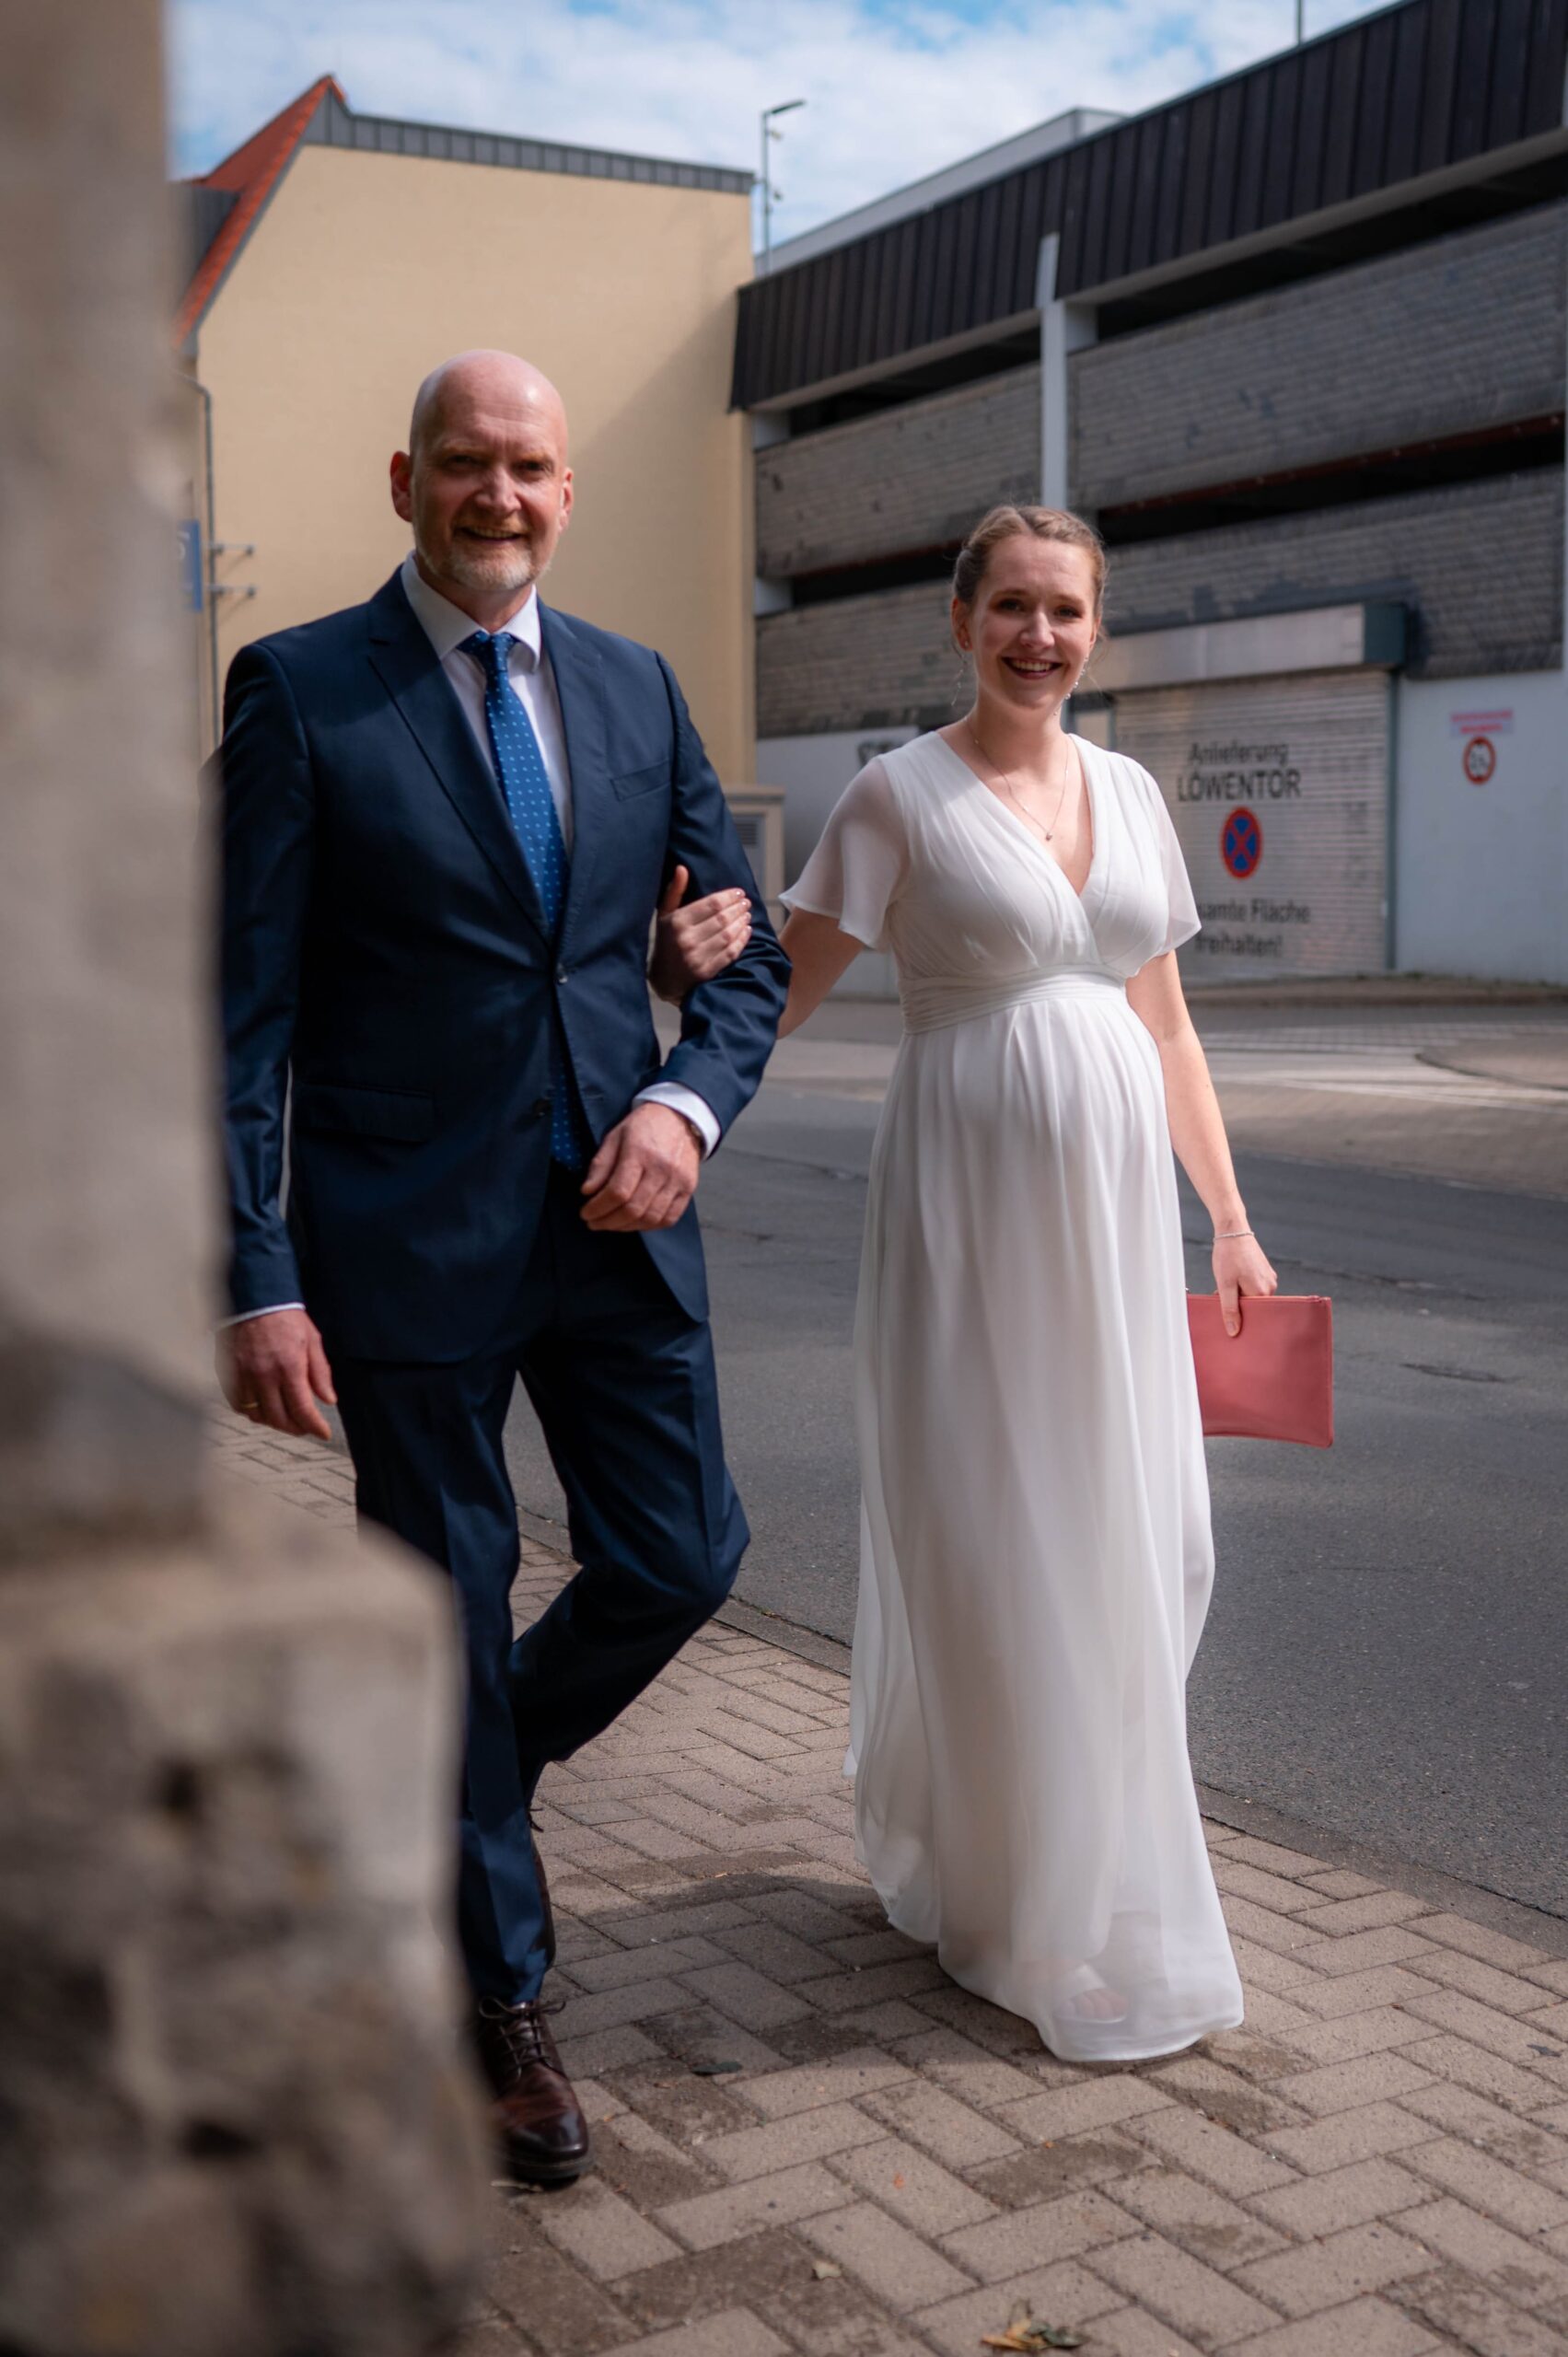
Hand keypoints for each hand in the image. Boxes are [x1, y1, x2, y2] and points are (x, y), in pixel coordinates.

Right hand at [216, 1307, 336, 1439]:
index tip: (323, 1433)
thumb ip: (320, 1373)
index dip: (314, 1426)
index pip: (302, 1409)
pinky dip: (251, 1412)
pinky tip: (262, 1408)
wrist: (256, 1300)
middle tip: (305, 1427)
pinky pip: (237, 1404)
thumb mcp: (313, 1341)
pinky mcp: (228, 1373)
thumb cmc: (286, 1318)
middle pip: (278, 1418)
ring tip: (285, 1418)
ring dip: (273, 1422)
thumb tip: (328, 1399)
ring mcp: (243, 1376)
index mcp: (289, 1367)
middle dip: (295, 1428)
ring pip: (257, 1415)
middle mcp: (264, 1375)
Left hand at [580, 1102, 700, 1232]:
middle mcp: (662, 1169)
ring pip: (650, 1218)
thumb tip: (587, 1191)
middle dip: (608, 1222)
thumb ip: (601, 1164)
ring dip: (626, 1227)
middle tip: (594, 1223)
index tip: (586, 1213)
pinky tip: (635, 1223)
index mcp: (640, 1152)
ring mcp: (678, 1181)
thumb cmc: (644, 1126)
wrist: (679, 1117)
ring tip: (612, 1224)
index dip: (598, 1208)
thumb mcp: (615, 1136)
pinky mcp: (688, 1189)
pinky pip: (669, 1218)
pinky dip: (650, 1226)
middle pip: (633, 1209)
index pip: (617, 1191)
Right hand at [648, 864, 750, 1002]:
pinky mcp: (706, 972)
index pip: (711, 904)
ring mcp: (696, 957)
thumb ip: (674, 891)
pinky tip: (746, 932)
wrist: (663, 979)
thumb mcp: (664, 915)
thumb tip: (682, 868)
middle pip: (722, 919)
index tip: (739, 893)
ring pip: (728, 935)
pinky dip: (742, 941)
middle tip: (746, 903)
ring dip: (742, 923)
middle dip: (738, 908)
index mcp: (677, 922)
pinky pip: (730, 953)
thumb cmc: (666, 941)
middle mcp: (686, 939)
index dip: (729, 896)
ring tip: (747, 915)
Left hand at [1213, 1232, 1277, 1337]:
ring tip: (1228, 1285)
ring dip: (1239, 1295)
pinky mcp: (1265, 1271)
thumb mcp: (1225, 1285)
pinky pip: (1254, 1286)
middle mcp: (1270, 1287)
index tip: (1229, 1318)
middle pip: (1254, 1306)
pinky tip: (1233, 1278)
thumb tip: (1233, 1331)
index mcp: (1262, 1292)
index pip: (1254, 1316)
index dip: (1240, 1318)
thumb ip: (1229, 1309)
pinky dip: (1243, 1286)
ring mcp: (1269, 1278)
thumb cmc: (1228, 1255)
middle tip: (1224, 1299)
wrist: (1233, 1230)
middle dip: (1239, 1306)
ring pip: (1253, 1295)